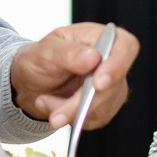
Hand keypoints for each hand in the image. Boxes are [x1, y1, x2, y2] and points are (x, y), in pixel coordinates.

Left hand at [10, 23, 139, 128]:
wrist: (31, 83)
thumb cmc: (41, 58)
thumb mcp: (46, 51)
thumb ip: (68, 54)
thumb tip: (93, 58)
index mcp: (101, 37)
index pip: (125, 46)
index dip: (117, 65)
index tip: (98, 83)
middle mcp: (111, 61)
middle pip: (114, 84)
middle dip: (84, 101)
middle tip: (58, 112)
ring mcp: (111, 86)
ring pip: (104, 106)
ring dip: (71, 111)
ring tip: (44, 101)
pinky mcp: (105, 107)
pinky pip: (95, 119)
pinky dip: (71, 117)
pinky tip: (54, 106)